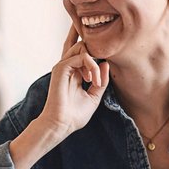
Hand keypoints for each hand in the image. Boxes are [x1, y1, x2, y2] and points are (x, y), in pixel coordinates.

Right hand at [40, 24, 108, 138]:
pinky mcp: (61, 68)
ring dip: (95, 63)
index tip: (104, 69)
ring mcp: (64, 66)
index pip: (83, 52)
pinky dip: (92, 67)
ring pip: (82, 46)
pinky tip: (92, 81)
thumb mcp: (94, 95)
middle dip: (96, 49)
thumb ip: (101, 80)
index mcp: (74, 72)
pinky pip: (82, 56)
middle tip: (100, 74)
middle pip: (81, 43)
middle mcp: (68, 67)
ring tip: (96, 81)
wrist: (62, 124)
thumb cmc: (75, 114)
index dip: (95, 51)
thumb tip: (106, 63)